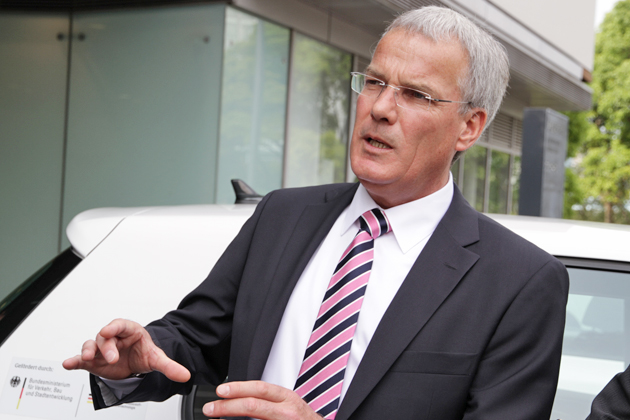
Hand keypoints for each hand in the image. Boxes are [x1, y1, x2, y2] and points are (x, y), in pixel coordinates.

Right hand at [62, 318, 189, 381]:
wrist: (136, 362)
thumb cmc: (143, 353)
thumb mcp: (157, 359)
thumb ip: (170, 366)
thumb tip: (185, 375)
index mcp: (130, 331)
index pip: (121, 325)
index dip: (114, 326)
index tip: (109, 330)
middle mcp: (113, 338)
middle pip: (105, 337)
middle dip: (107, 347)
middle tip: (111, 358)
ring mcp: (102, 350)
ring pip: (91, 345)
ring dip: (88, 351)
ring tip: (87, 358)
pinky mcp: (94, 362)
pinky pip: (81, 360)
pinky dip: (74, 361)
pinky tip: (68, 364)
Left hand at [203, 381, 322, 419]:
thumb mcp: (289, 404)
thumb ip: (268, 400)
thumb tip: (240, 398)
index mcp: (287, 398)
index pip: (259, 389)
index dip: (238, 388)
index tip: (220, 391)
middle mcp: (286, 412)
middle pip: (253, 406)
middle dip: (227, 407)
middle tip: (210, 408)